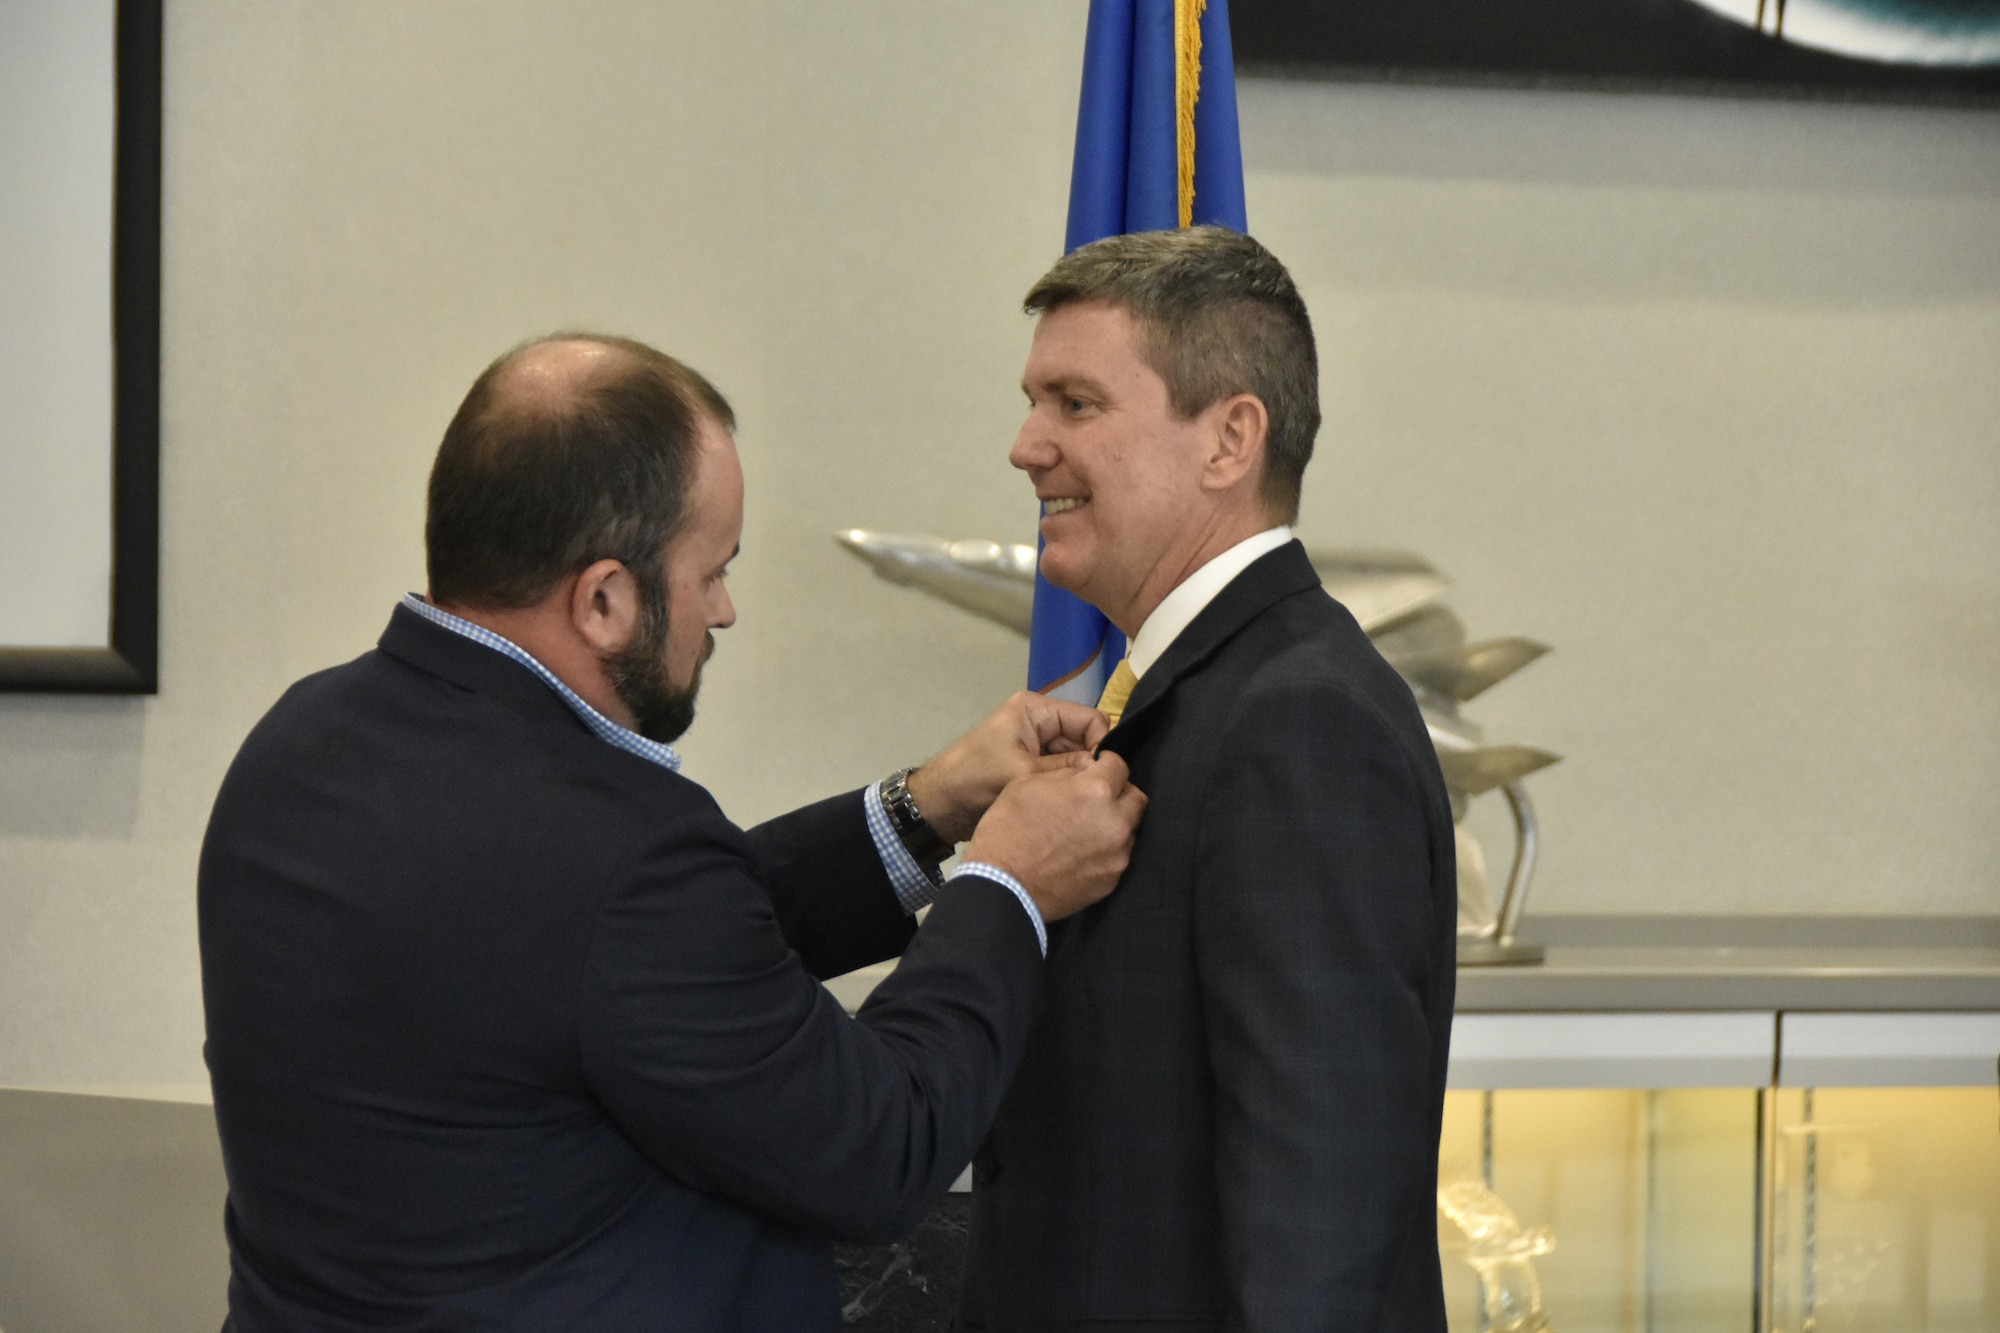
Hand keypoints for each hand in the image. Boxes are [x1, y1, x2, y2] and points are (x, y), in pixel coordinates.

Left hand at [906, 692, 1109, 843]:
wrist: (940, 806)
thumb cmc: (975, 780)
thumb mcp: (1022, 772)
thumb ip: (1066, 770)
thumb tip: (1104, 771)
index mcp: (1036, 710)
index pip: (1089, 719)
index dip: (1101, 745)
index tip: (1101, 776)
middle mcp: (1041, 723)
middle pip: (1085, 739)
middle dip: (1090, 765)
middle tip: (1095, 795)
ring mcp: (1037, 747)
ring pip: (1076, 760)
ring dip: (1078, 780)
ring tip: (1084, 803)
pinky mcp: (1033, 769)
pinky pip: (1062, 774)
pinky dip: (1066, 788)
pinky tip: (1072, 807)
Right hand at [962, 750, 1144, 921]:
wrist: (1001, 886)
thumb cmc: (1008, 828)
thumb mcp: (1028, 783)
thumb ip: (1066, 772)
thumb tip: (1087, 771)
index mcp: (1096, 792)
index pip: (1120, 765)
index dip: (1106, 764)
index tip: (1096, 770)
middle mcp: (1116, 823)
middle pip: (1136, 798)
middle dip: (1119, 793)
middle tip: (1095, 800)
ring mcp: (1117, 856)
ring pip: (1130, 830)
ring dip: (1115, 824)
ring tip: (1086, 830)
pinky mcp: (1111, 881)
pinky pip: (1117, 857)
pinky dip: (1106, 851)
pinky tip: (1081, 855)